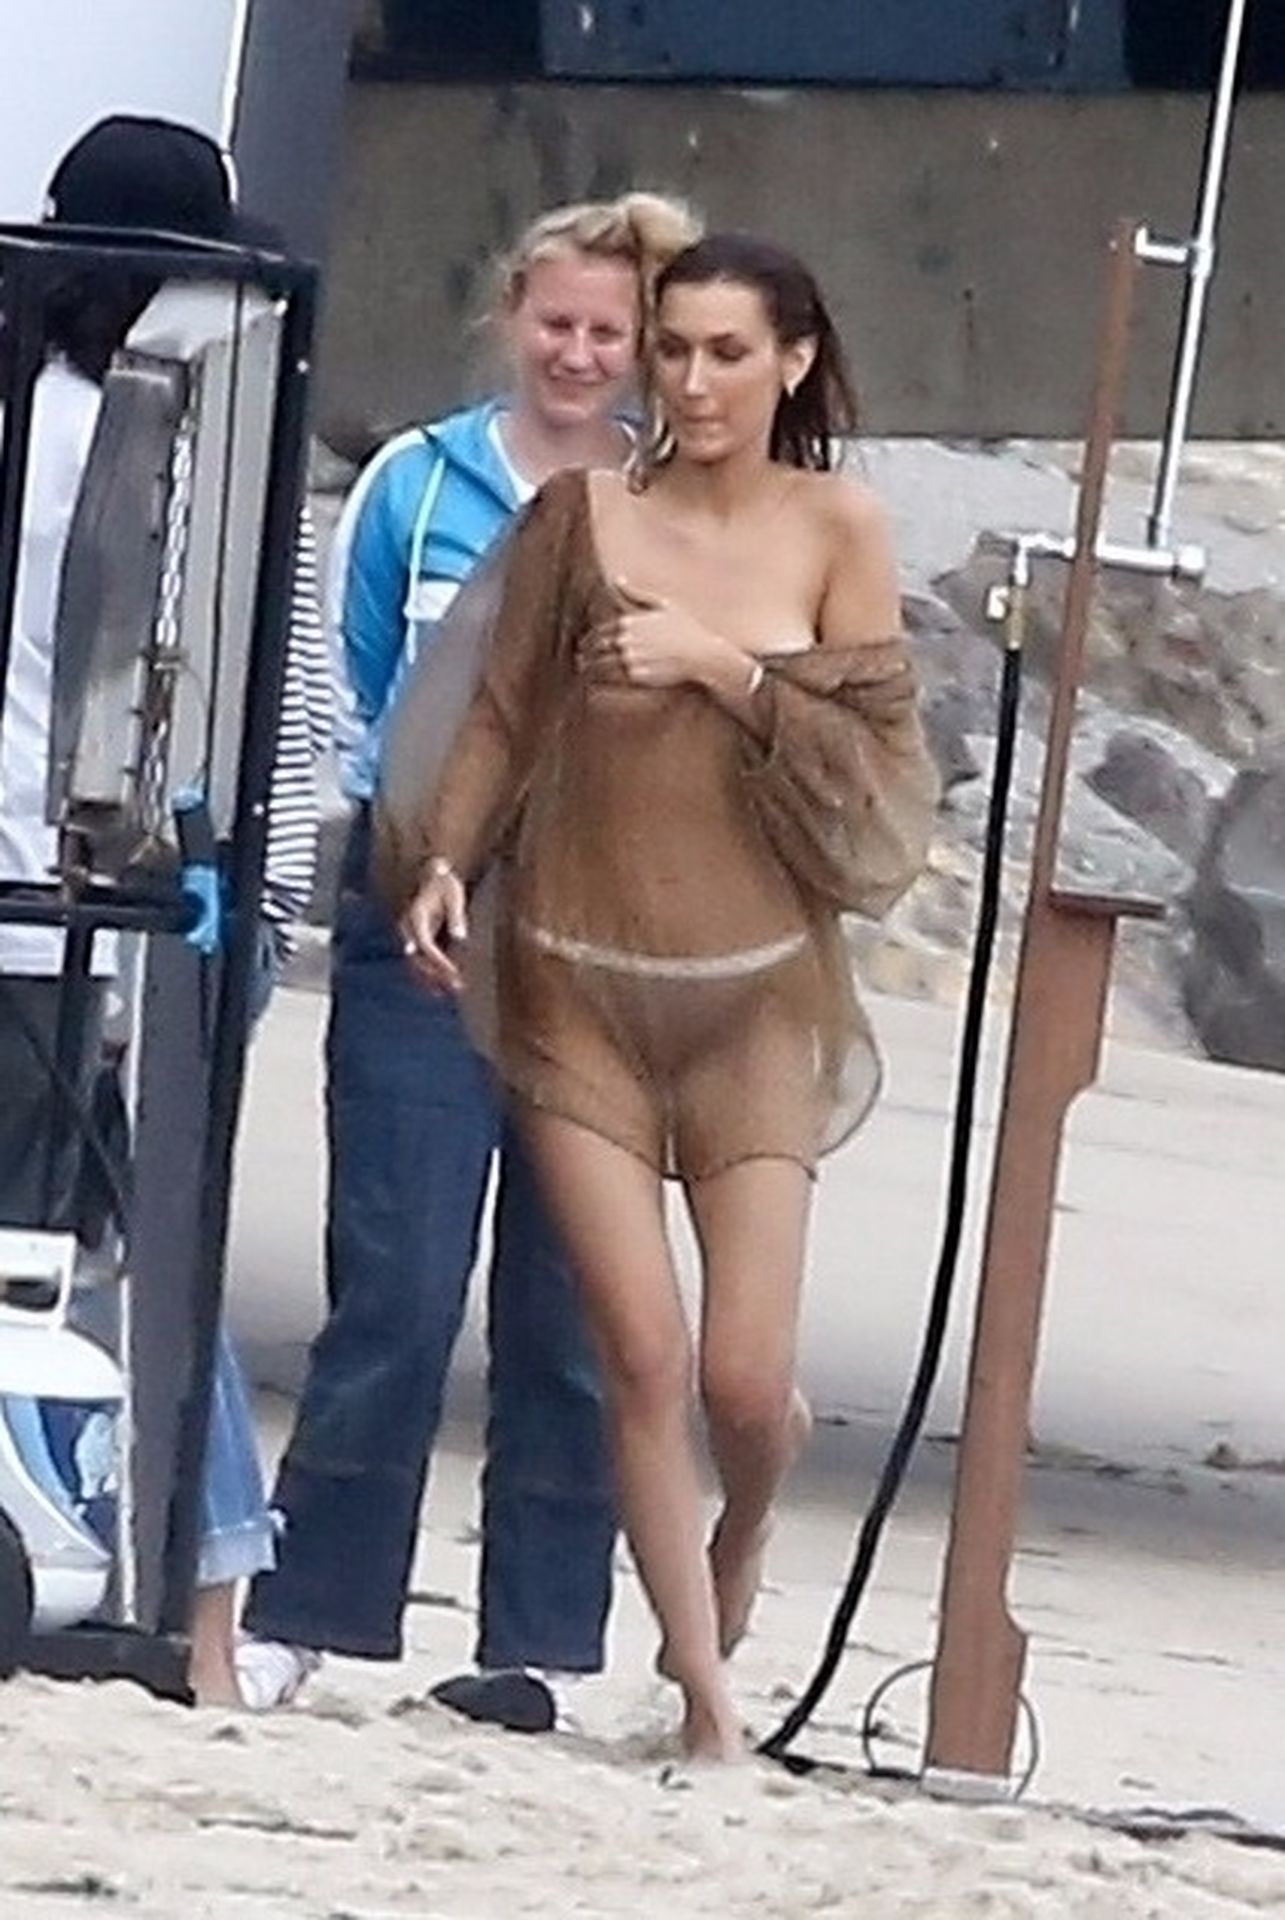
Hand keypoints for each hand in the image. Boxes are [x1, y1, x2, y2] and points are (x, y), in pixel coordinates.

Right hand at [399, 863, 467, 994]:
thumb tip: (460, 937)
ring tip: (455, 990)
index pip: (425, 945)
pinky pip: (419, 963)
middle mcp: (408, 929)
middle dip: (436, 975)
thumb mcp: (454, 895)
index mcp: (416, 917)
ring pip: (417, 965)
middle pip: (418, 960)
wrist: (432, 877)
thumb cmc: (445, 884)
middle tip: (457, 985)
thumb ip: (456, 916)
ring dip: (433, 980)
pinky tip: (444, 988)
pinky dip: (430, 976)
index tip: (452, 971)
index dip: (438, 960)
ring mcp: (410, 937)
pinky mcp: (416, 941)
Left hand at [585, 580, 740, 690]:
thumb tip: (616, 578)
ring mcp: (631, 659)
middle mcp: (627, 640)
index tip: (583, 646)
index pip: (599, 632)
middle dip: (585, 653)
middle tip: (579, 659)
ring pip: (600, 665)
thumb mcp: (663, 606)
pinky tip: (594, 685)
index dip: (588, 640)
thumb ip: (636, 594)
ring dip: (588, 668)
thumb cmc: (686, 630)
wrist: (703, 657)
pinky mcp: (636, 677)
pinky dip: (599, 682)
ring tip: (583, 673)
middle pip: (596, 649)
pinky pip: (611, 680)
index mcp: (629, 622)